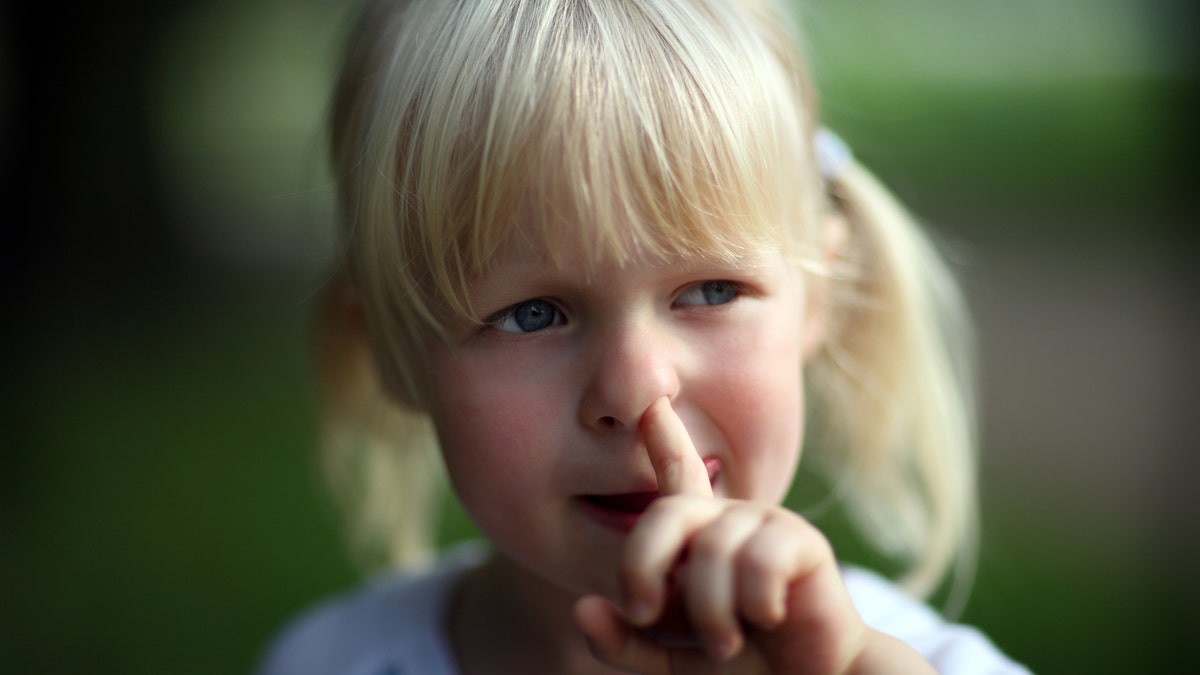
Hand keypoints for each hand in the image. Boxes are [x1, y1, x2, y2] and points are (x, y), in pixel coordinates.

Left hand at [573, 397, 933, 673]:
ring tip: (727, 642)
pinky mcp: (803, 542)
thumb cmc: (742, 667)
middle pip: (668, 510)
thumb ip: (623, 640)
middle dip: (642, 561)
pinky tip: (769, 619)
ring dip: (710, 612)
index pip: (677, 474)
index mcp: (698, 537)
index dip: (662, 435)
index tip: (650, 401)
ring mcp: (765, 525)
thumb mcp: (667, 659)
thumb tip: (583, 609)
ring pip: (711, 550)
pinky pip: (757, 563)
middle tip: (642, 613)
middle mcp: (728, 519)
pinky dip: (753, 605)